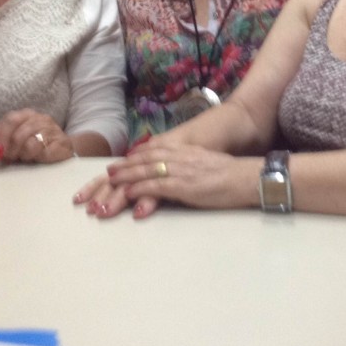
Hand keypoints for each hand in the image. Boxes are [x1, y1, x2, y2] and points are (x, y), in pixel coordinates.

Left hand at [0, 109, 74, 163]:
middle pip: (19, 134)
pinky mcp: (62, 143)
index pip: (10, 120)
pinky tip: (39, 159)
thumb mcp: (15, 138)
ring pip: (31, 144)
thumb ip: (0, 135)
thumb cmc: (36, 142)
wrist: (63, 148)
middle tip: (11, 158)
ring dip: (25, 155)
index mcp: (27, 114)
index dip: (1, 137)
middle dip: (11, 149)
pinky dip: (38, 158)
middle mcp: (41, 118)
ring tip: (27, 158)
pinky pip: (44, 152)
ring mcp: (53, 130)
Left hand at [72, 145, 258, 219]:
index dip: (129, 162)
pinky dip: (140, 189)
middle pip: (140, 162)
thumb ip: (186, 167)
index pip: (148, 154)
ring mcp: (179, 170)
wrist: (247, 177)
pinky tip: (128, 194)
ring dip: (122, 182)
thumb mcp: (203, 165)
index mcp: (181, 152)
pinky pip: (157, 185)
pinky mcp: (184, 185)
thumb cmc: (229, 175)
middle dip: (117, 173)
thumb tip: (171, 177)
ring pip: (143, 173)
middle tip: (99, 180)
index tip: (113, 168)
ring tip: (104, 189)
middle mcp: (177, 157)